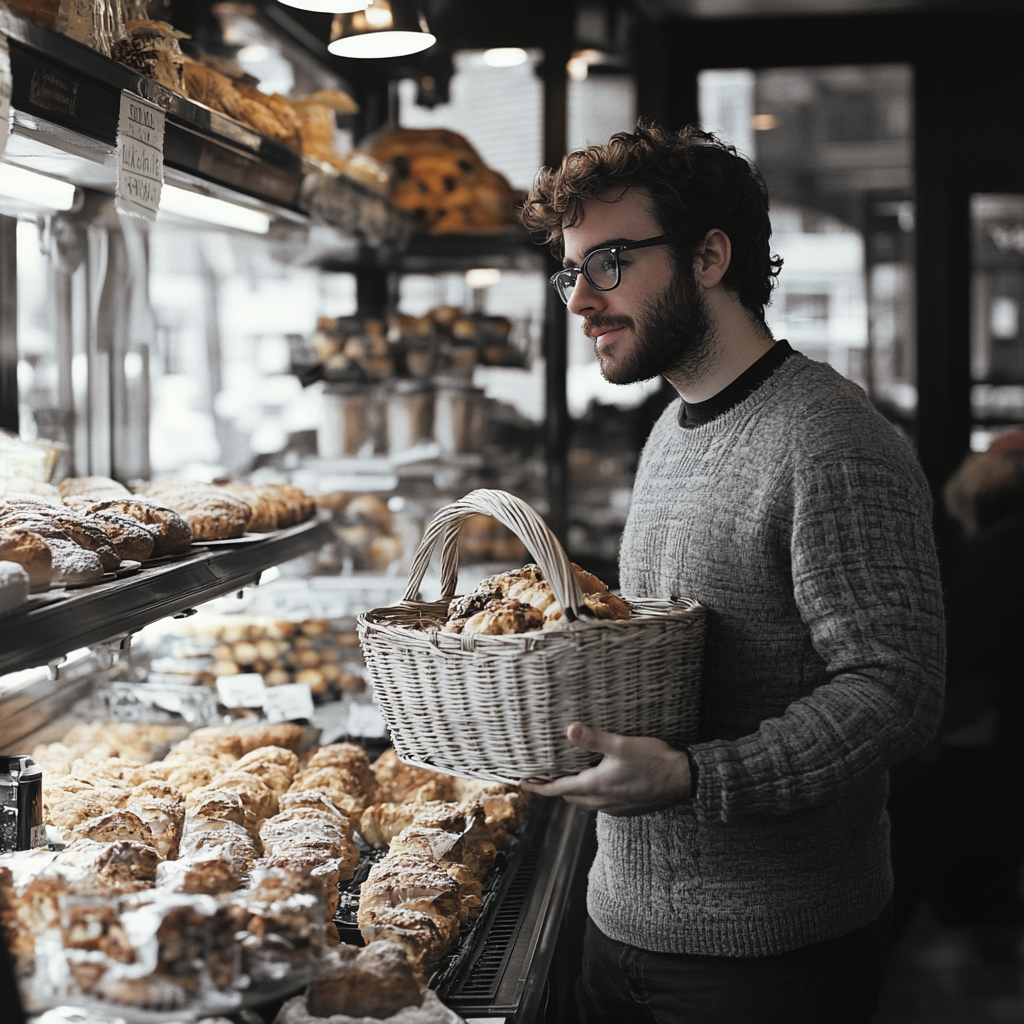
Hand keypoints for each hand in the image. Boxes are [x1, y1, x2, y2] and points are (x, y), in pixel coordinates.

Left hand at [520, 723, 691, 815]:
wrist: (685, 780)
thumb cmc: (654, 761)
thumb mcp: (622, 745)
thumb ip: (594, 739)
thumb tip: (570, 730)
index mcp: (596, 787)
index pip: (557, 789)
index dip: (538, 786)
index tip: (523, 782)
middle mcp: (602, 801)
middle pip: (568, 796)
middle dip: (554, 787)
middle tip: (543, 775)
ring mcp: (615, 807)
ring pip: (585, 801)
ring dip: (573, 790)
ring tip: (567, 775)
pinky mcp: (627, 807)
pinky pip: (601, 802)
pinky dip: (591, 793)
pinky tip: (598, 780)